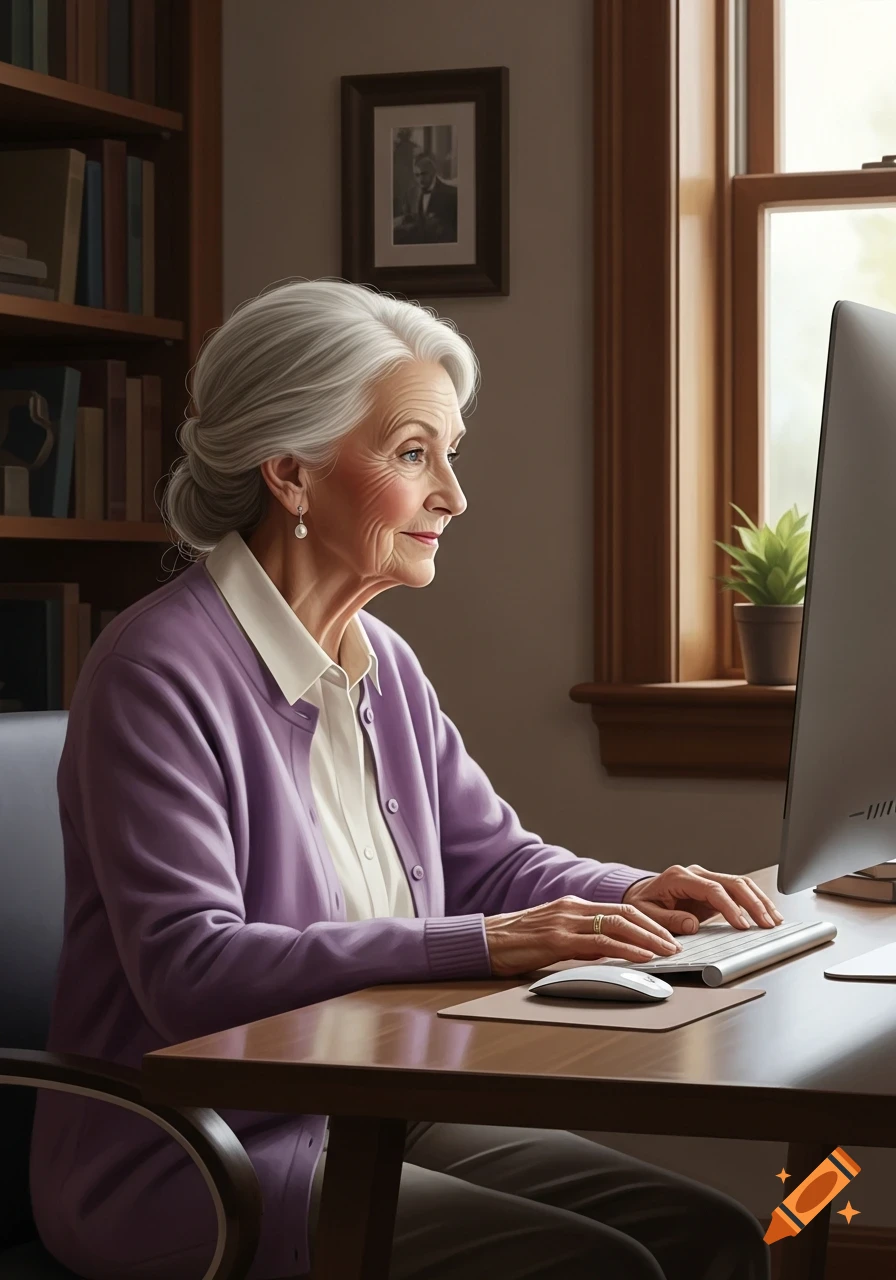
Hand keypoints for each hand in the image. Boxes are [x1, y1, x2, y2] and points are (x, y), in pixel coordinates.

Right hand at [484, 895, 682, 978]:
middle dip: (656, 929)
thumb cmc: (515, 943)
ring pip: (618, 925)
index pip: (620, 909)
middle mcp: (572, 909)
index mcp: (572, 906)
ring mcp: (565, 922)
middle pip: (626, 913)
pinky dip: (626, 950)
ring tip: (668, 952)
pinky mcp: (556, 940)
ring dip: (648, 940)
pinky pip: (599, 943)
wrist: (482, 941)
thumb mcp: (553, 937)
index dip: (648, 922)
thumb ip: (580, 940)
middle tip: (677, 944)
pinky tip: (641, 958)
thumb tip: (607, 952)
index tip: (667, 936)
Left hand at [621, 864, 784, 934]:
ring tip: (774, 920)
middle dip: (753, 904)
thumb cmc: (643, 904)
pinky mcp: (715, 888)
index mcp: (679, 877)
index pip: (712, 889)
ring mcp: (707, 879)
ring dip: (760, 901)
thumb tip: (692, 925)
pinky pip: (739, 892)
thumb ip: (667, 920)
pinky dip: (755, 901)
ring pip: (741, 884)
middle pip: (733, 883)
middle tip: (767, 924)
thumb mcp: (645, 913)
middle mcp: (696, 873)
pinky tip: (768, 914)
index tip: (742, 925)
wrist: (641, 895)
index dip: (729, 907)